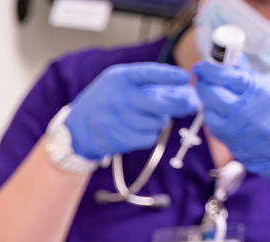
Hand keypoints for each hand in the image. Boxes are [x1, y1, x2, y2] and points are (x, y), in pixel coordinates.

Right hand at [66, 63, 199, 159]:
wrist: (78, 126)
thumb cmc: (109, 100)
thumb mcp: (123, 83)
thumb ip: (152, 85)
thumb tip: (189, 93)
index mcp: (119, 79)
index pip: (147, 74)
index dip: (168, 75)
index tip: (185, 77)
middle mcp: (116, 98)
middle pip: (157, 104)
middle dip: (178, 104)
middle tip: (191, 104)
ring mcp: (115, 120)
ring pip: (155, 123)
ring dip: (159, 121)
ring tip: (150, 117)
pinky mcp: (116, 139)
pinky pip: (147, 139)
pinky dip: (149, 135)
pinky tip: (140, 129)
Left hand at [195, 58, 269, 188]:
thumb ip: (250, 75)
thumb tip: (231, 59)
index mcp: (259, 93)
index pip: (226, 77)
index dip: (210, 70)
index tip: (201, 66)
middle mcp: (244, 113)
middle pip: (210, 94)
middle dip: (205, 83)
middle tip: (204, 77)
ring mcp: (235, 131)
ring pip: (207, 111)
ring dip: (206, 100)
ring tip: (213, 92)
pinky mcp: (230, 143)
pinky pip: (212, 127)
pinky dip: (211, 115)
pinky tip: (217, 108)